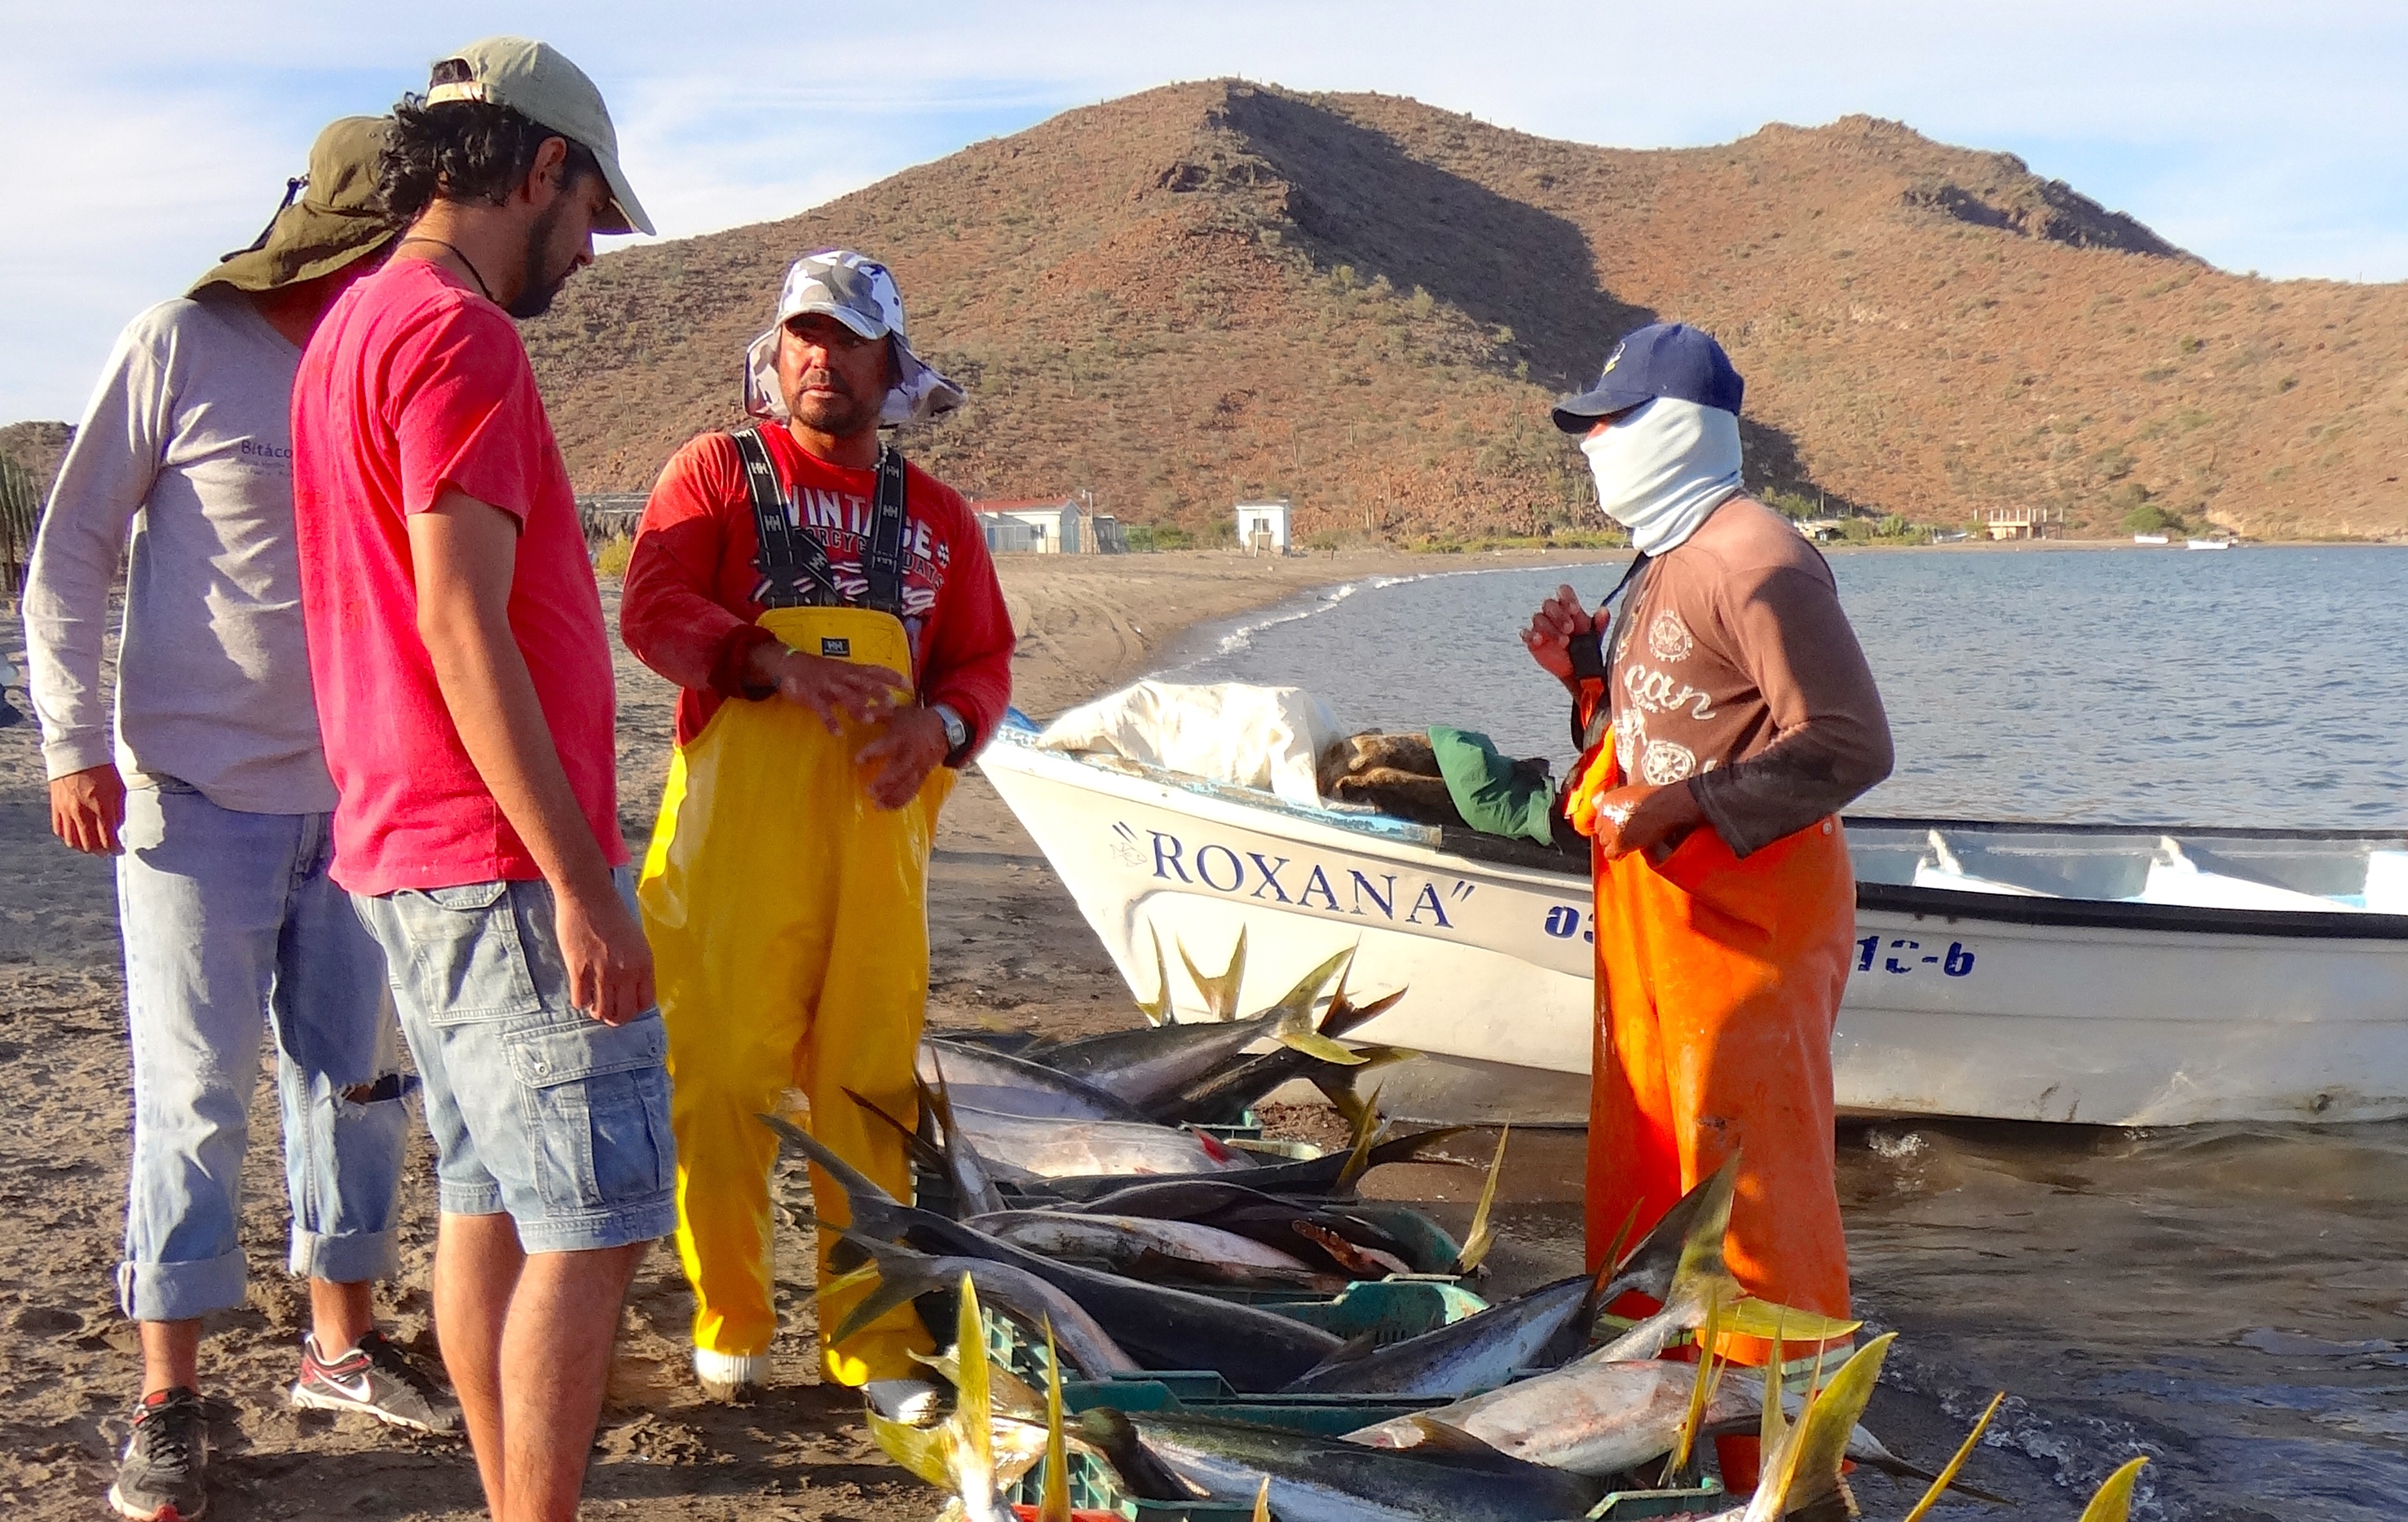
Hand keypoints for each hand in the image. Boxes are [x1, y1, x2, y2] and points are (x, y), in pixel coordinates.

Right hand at [50, 764, 127, 854]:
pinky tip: (76, 837)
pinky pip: (60, 830)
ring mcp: (66, 811)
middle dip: (101, 851)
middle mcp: (81, 812)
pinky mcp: (55, 807)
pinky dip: (69, 837)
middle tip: (108, 851)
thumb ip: (118, 811)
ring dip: (84, 848)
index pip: (108, 839)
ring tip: (93, 846)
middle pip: (90, 844)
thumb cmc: (101, 768)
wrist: (76, 752)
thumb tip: (117, 828)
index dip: (115, 849)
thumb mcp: (118, 789)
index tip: (120, 850)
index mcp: (100, 807)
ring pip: (73, 841)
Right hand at [553, 877, 655, 1025]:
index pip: (645, 1002)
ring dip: (597, 1012)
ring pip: (602, 1011)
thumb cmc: (613, 915)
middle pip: (624, 1013)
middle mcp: (626, 972)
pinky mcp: (579, 969)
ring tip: (593, 1005)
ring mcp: (602, 972)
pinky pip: (580, 999)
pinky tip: (580, 993)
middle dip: (615, 1018)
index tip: (626, 1007)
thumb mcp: (636, 941)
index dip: (634, 1009)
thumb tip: (631, 989)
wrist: (588, 897)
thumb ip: (636, 965)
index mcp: (644, 964)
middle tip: (607, 1014)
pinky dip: (580, 1001)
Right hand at [752, 643, 906, 733]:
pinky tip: (837, 732)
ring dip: (856, 706)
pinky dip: (829, 720)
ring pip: (844, 694)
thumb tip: (880, 698)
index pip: (874, 670)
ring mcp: (826, 684)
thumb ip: (860, 684)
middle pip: (863, 682)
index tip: (909, 685)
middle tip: (893, 704)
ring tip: (869, 719)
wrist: (788, 662)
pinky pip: (821, 708)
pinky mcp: (811, 694)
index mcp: (850, 670)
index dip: (891, 677)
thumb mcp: (842, 673)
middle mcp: (841, 675)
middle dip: (878, 692)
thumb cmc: (819, 671)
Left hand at [856, 707, 949, 810]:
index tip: (858, 760)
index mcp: (902, 736)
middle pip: (898, 771)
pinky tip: (888, 808)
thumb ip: (878, 713)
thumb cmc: (916, 720)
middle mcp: (911, 754)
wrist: (945, 727)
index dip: (871, 753)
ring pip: (906, 785)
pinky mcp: (924, 775)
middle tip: (869, 791)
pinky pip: (913, 791)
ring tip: (876, 805)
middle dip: (884, 783)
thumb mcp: (898, 711)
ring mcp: (919, 767)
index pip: (886, 745)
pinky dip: (901, 801)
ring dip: (891, 797)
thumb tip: (860, 713)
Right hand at [1520, 583, 1598, 686]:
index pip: (1563, 592)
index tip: (1574, 609)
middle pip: (1549, 604)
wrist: (1577, 668)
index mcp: (1568, 606)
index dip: (1567, 597)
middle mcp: (1553, 613)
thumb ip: (1600, 623)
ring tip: (1563, 642)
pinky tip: (1539, 640)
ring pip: (1539, 618)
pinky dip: (1530, 635)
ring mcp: (1541, 626)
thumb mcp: (1595, 634)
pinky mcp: (1532, 639)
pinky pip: (1526, 633)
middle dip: (1559, 615)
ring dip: (1550, 629)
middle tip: (1570, 628)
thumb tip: (1604, 611)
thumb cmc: (1584, 646)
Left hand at [1589, 781, 1704, 861]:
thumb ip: (1617, 803)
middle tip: (1625, 836)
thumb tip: (1605, 807)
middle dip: (1612, 834)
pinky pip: (1611, 854)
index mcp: (1606, 801)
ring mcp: (1610, 829)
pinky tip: (1627, 852)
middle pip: (1601, 831)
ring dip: (1615, 844)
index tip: (1619, 828)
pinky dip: (1618, 854)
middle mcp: (1604, 814)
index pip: (1599, 818)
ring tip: (1628, 843)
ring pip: (1605, 843)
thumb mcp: (1631, 793)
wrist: (1667, 806)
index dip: (1610, 825)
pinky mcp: (1618, 842)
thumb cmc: (1655, 798)